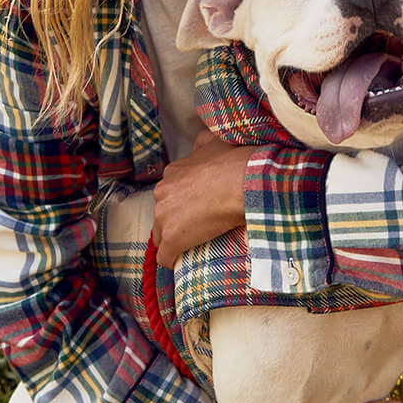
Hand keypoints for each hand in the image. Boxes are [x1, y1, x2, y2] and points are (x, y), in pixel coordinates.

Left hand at [152, 130, 253, 267]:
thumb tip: (203, 140)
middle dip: (176, 221)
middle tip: (197, 226)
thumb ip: (203, 143)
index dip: (182, 203)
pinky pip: (164, 256)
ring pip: (161, 235)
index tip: (195, 208)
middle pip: (163, 214)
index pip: (169, 194)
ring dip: (174, 240)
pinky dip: (171, 260)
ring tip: (192, 246)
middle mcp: (162, 192)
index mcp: (172, 173)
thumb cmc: (233, 162)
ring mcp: (164, 216)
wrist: (241, 183)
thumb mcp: (215, 142)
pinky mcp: (172, 238)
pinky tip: (180, 262)